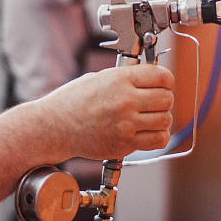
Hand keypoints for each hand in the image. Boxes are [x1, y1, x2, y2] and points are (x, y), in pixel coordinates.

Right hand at [42, 65, 173, 159]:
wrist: (54, 126)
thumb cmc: (73, 101)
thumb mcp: (99, 78)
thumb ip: (126, 78)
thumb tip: (150, 79)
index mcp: (119, 79)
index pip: (162, 76)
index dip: (166, 80)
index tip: (163, 84)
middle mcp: (125, 100)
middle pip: (166, 99)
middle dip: (164, 100)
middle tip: (155, 103)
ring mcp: (125, 124)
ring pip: (165, 120)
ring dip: (162, 119)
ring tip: (150, 118)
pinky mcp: (124, 143)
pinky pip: (158, 140)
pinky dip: (158, 137)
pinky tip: (148, 132)